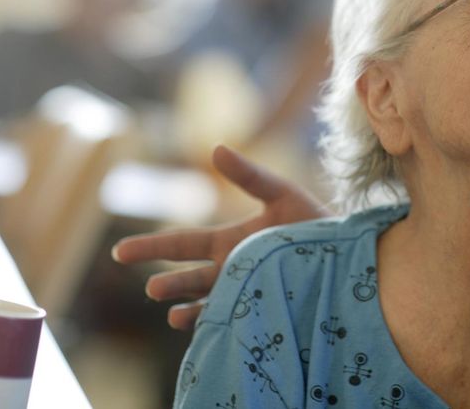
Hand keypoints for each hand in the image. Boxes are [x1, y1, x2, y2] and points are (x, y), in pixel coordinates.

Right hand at [112, 144, 327, 329]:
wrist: (348, 253)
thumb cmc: (315, 223)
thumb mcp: (281, 194)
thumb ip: (249, 175)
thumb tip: (215, 148)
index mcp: (231, 241)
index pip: (183, 244)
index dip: (152, 247)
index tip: (120, 251)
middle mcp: (232, 269)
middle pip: (189, 276)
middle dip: (168, 281)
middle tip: (149, 287)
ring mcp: (246, 291)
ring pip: (207, 300)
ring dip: (187, 303)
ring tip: (168, 306)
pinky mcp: (263, 308)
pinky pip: (232, 319)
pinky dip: (212, 321)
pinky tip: (197, 322)